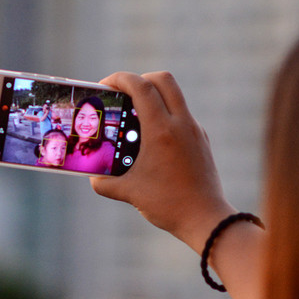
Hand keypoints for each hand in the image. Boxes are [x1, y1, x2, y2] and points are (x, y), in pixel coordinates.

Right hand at [92, 71, 235, 253]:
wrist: (206, 219)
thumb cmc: (168, 205)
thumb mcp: (129, 193)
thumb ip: (104, 183)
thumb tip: (92, 177)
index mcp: (162, 131)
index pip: (141, 87)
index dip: (120, 79)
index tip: (105, 85)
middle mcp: (182, 124)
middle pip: (163, 79)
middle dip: (140, 79)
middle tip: (123, 94)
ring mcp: (195, 130)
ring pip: (175, 96)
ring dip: (154, 97)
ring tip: (135, 116)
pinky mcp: (202, 140)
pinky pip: (182, 116)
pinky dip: (165, 115)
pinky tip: (152, 139)